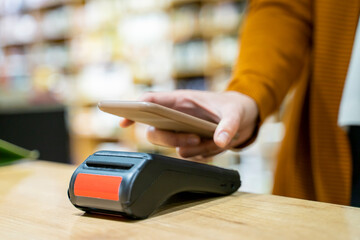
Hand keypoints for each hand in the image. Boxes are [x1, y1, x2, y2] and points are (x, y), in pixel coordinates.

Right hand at [120, 90, 258, 159]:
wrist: (244, 118)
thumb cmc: (235, 107)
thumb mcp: (236, 113)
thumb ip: (229, 126)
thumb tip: (219, 142)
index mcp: (181, 100)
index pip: (150, 102)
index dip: (133, 110)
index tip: (123, 122)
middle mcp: (176, 117)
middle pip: (155, 131)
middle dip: (173, 139)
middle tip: (196, 139)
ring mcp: (181, 132)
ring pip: (172, 146)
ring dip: (194, 149)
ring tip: (213, 140)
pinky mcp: (189, 144)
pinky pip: (188, 155)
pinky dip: (203, 154)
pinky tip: (216, 144)